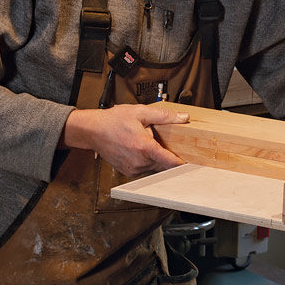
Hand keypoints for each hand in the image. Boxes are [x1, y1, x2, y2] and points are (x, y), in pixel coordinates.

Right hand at [62, 104, 188, 176]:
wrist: (93, 130)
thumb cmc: (113, 121)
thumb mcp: (140, 112)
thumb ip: (164, 116)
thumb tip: (183, 117)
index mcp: (144, 147)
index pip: (169, 161)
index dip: (182, 163)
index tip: (191, 163)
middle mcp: (139, 161)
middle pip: (163, 164)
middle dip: (166, 155)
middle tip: (161, 142)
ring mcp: (133, 169)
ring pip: (154, 168)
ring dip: (155, 158)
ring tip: (145, 143)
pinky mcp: (128, 172)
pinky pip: (145, 169)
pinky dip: (146, 161)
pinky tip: (139, 149)